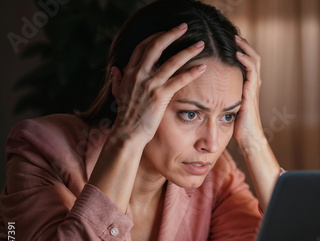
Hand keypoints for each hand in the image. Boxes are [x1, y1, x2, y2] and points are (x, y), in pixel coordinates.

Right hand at [110, 23, 206, 145]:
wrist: (127, 133)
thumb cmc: (125, 115)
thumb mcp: (117, 93)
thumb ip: (117, 79)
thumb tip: (115, 69)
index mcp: (129, 71)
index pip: (143, 46)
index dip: (156, 36)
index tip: (168, 32)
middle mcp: (139, 74)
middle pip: (156, 46)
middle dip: (172, 34)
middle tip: (185, 27)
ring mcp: (150, 84)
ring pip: (171, 61)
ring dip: (188, 50)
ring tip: (200, 45)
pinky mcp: (160, 96)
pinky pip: (179, 80)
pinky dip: (192, 72)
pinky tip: (202, 67)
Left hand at [233, 35, 266, 150]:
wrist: (248, 139)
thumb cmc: (238, 126)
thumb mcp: (229, 107)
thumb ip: (225, 96)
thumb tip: (210, 91)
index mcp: (248, 87)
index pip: (248, 63)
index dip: (242, 51)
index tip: (230, 42)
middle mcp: (253, 85)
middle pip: (254, 58)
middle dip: (245, 45)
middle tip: (234, 35)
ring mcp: (253, 88)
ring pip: (255, 61)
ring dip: (246, 48)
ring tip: (237, 39)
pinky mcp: (251, 93)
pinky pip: (251, 72)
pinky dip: (245, 61)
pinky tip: (237, 54)